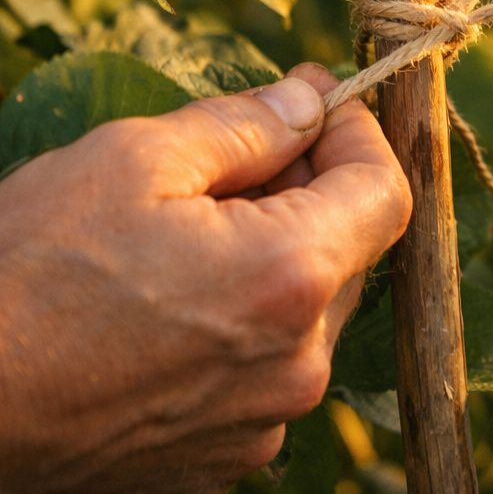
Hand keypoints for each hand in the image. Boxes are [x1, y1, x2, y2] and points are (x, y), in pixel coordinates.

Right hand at [0, 65, 409, 491]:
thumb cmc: (25, 274)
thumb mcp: (131, 160)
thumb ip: (244, 126)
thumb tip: (310, 102)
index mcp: (291, 276)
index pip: (388, 192)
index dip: (359, 138)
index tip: (321, 107)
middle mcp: (297, 362)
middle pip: (349, 252)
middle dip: (311, 193)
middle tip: (244, 156)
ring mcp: (264, 420)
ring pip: (308, 313)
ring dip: (275, 259)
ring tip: (190, 232)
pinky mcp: (223, 459)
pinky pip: (265, 371)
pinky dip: (242, 324)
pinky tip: (172, 302)